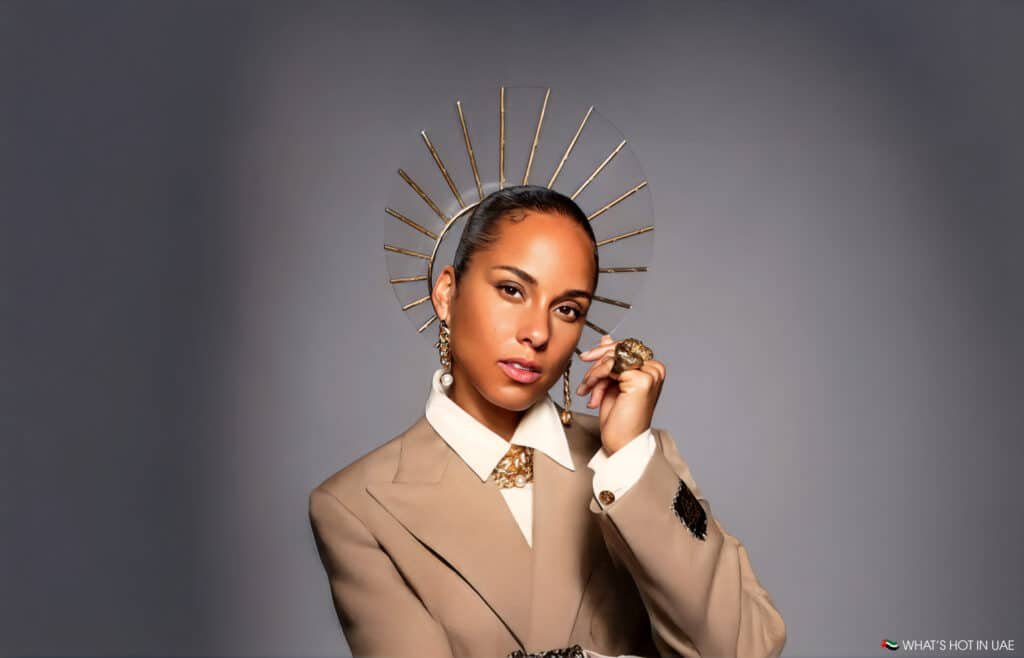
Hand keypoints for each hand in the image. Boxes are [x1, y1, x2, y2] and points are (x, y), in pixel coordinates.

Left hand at [576, 334, 664, 453]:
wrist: (622, 443)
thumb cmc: (619, 418)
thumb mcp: (611, 383)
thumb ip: (613, 361)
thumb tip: (607, 338)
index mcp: (652, 368)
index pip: (625, 347)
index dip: (603, 352)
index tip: (586, 358)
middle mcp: (655, 368)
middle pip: (618, 349)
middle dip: (596, 363)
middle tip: (585, 381)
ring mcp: (650, 373)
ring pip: (612, 357)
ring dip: (594, 375)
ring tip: (589, 393)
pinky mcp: (642, 380)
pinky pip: (610, 366)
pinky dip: (596, 378)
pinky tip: (592, 396)